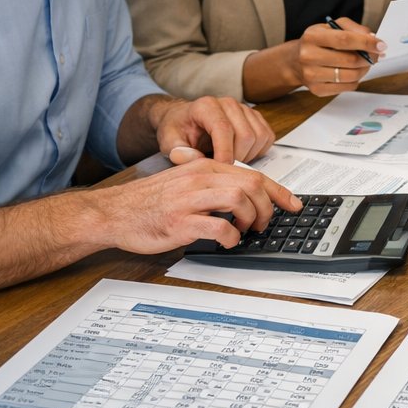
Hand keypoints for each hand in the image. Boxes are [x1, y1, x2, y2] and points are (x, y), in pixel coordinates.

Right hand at [86, 158, 301, 253]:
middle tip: (264, 224)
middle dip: (268, 207)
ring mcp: (189, 199)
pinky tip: (227, 241)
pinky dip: (231, 237)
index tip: (295, 204)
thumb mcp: (185, 182)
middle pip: (251, 185)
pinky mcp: (180, 221)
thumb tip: (247, 197)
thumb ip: (213, 184)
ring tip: (245, 231)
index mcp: (204, 167)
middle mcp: (199, 178)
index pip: (252, 174)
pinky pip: (218, 227)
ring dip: (251, 219)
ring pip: (239, 200)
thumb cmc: (149, 202)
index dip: (279, 191)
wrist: (113, 212)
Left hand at [154, 96, 274, 162]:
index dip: (225, 153)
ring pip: (259, 137)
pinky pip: (267, 136)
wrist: (183, 120)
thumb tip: (191, 158)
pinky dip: (258, 151)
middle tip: (224, 169)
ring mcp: (244, 109)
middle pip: (246, 135)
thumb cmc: (178, 129)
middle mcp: (228, 104)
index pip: (224, 129)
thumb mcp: (169, 141)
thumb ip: (178, 151)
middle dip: (237, 158)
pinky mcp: (255, 117)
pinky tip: (241, 154)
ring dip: (249, 155)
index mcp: (206, 106)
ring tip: (231, 161)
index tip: (220, 169)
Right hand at [296, 17, 385, 96]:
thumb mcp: (332, 27)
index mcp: (312, 36)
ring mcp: (311, 75)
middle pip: (349, 60)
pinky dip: (356, 80)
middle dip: (369, 58)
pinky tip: (353, 72)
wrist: (296, 61)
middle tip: (376, 55)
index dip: (366, 42)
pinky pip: (347, 87)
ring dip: (364, 70)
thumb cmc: (319, 42)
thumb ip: (353, 28)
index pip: (344, 40)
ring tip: (365, 63)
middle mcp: (308, 56)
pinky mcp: (317, 90)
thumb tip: (372, 37)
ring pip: (350, 76)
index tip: (381, 45)